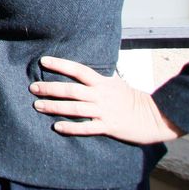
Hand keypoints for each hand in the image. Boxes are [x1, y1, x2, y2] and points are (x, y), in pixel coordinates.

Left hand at [31, 56, 181, 143]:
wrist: (155, 117)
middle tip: (33, 88)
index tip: (42, 61)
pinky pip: (86, 128)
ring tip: (37, 106)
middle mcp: (101, 95)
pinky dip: (71, 127)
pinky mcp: (109, 127)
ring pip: (75, 108)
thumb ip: (98, 78)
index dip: (60, 64)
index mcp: (102, 82)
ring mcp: (104, 111)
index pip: (78, 70)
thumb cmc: (132, 99)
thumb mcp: (115, 83)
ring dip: (55, 107)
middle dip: (50, 88)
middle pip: (71, 90)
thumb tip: (80, 71)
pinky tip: (57, 127)